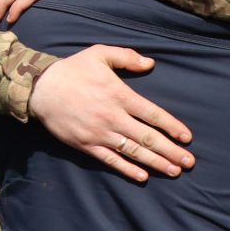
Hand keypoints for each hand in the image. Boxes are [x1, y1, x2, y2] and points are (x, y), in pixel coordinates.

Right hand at [27, 45, 193, 181]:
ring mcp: (99, 133)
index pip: (152, 114)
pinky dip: (127, 169)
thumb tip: (151, 63)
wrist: (41, 88)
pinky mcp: (86, 144)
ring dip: (155, 162)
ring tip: (174, 171)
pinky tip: (143, 176)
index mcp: (119, 94)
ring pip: (133, 151)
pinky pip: (111, 160)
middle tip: (189, 162)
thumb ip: (127, 57)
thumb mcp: (99, 54)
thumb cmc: (73, 70)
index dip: (171, 126)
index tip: (187, 137)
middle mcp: (112, 117)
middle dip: (170, 151)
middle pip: (147, 137)